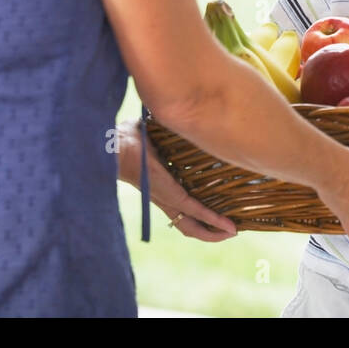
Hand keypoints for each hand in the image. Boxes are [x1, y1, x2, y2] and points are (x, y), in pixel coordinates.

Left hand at [116, 119, 237, 242]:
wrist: (115, 145)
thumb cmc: (128, 138)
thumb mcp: (156, 135)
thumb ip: (169, 131)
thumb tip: (182, 114)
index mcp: (163, 188)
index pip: (184, 208)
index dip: (201, 216)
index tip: (220, 216)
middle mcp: (166, 198)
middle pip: (189, 225)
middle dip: (210, 231)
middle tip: (231, 231)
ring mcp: (168, 198)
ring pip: (193, 225)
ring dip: (214, 232)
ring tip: (234, 233)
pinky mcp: (171, 194)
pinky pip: (196, 211)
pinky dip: (213, 220)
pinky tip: (229, 226)